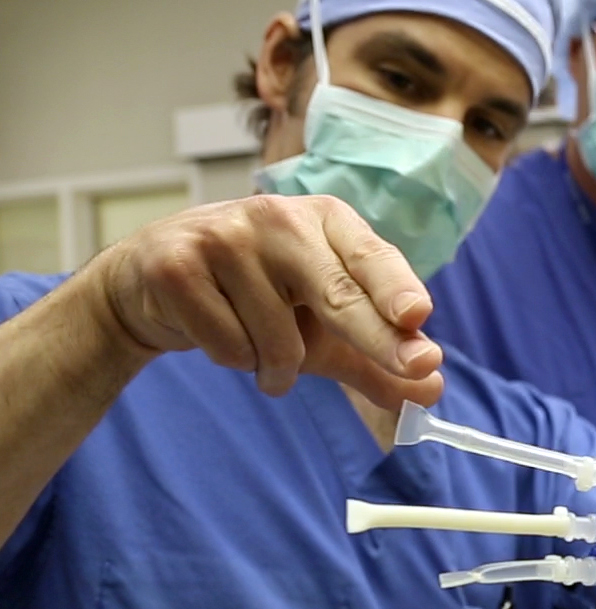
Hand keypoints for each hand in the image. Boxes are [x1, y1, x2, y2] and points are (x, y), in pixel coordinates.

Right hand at [94, 195, 443, 409]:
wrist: (151, 284)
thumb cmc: (255, 301)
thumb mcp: (320, 329)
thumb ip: (374, 360)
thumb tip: (432, 390)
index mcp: (326, 221)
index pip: (370, 256)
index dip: (396, 287)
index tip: (419, 315)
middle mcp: (278, 218)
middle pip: (336, 294)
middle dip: (376, 338)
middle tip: (414, 367)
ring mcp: (224, 237)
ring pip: (278, 341)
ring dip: (275, 367)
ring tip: (255, 343)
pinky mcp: (175, 266)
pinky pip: (229, 348)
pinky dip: (232, 360)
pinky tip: (216, 331)